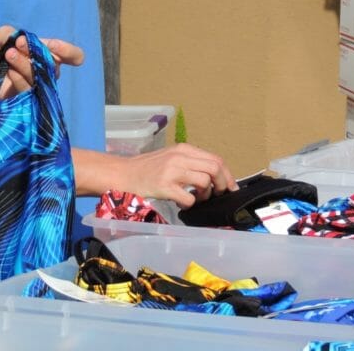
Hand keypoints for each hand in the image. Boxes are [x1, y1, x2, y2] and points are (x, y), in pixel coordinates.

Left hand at [0, 26, 83, 98]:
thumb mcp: (2, 36)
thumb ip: (11, 33)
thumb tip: (21, 39)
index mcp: (47, 54)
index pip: (73, 56)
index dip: (69, 51)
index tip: (52, 45)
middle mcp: (46, 71)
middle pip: (54, 67)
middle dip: (36, 52)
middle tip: (18, 43)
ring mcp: (37, 87)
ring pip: (40, 77)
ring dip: (24, 64)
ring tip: (8, 54)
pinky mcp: (25, 99)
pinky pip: (28, 90)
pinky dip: (19, 78)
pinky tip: (9, 71)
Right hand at [113, 143, 237, 207]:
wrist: (123, 173)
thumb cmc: (146, 168)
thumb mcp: (171, 158)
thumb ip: (190, 163)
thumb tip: (214, 176)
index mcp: (183, 149)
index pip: (216, 159)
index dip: (227, 175)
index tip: (230, 187)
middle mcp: (179, 157)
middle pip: (215, 168)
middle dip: (223, 184)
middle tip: (218, 195)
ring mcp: (172, 171)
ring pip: (205, 182)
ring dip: (206, 195)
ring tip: (196, 198)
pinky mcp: (164, 186)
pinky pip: (189, 199)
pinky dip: (190, 204)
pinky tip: (181, 203)